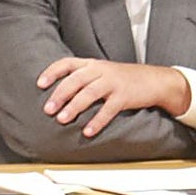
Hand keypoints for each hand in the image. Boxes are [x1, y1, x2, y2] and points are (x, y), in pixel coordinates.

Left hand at [36, 58, 191, 137]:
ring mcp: (113, 83)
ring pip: (89, 93)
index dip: (52, 72)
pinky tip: (88, 131)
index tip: (40, 84)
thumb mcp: (103, 72)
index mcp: (93, 64)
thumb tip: (59, 93)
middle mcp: (101, 70)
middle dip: (60, 94)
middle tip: (47, 109)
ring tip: (62, 119)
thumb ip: (84, 77)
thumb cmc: (124, 79)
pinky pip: (108, 110)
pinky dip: (97, 121)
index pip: (68, 63)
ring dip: (74, 107)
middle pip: (76, 80)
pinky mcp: (125, 96)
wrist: (155, 80)